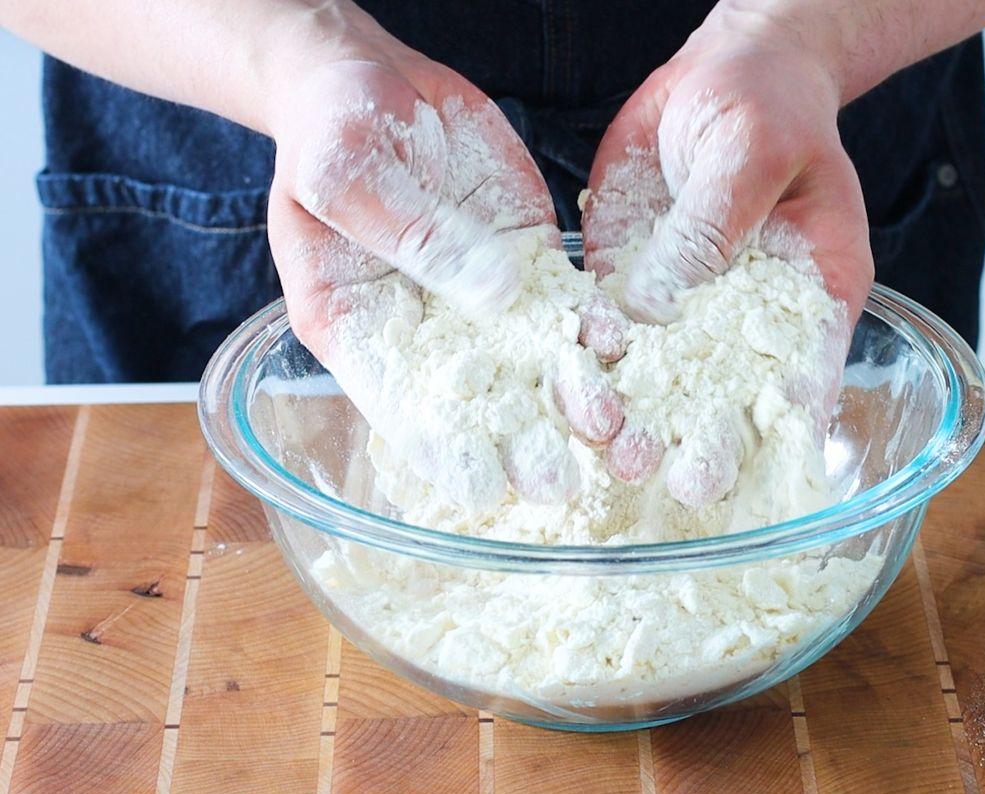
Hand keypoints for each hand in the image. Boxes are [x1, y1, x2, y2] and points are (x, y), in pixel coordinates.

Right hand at [264, 17, 626, 507]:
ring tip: (611, 430)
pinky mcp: (528, 261)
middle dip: (521, 443)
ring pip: (532, 359)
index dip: (441, 452)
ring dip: (572, 396)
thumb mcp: (345, 174)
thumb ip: (411, 233)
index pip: (400, 407)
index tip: (484, 489)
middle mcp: (429, 328)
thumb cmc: (328, 127)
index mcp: (359, 326)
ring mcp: (483, 295)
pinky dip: (593, 325)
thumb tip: (495, 294)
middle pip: (478, 401)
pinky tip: (621, 346)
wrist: (370, 78)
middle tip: (564, 484)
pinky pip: (565, 301)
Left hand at [582, 3, 872, 505]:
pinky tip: (569, 385)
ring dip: (634, 412)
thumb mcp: (751, 154)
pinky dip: (588, 359)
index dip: (769, 431)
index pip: (802, 376)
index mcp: (813, 290)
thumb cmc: (767, 102)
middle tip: (659, 475)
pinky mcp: (634, 282)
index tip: (736, 471)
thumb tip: (660, 309)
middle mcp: (750, 313)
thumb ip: (714, 229)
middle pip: (726, 391)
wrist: (722, 71)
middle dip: (694, 439)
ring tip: (607, 449)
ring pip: (661, 372)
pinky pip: (608, 328)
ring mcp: (688, 302)